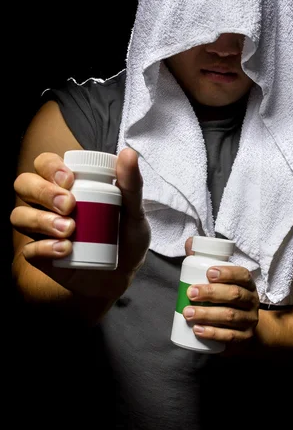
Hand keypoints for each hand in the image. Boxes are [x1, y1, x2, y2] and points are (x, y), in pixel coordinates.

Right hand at [11, 147, 150, 297]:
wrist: (123, 275)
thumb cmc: (126, 237)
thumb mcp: (134, 211)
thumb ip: (131, 184)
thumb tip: (129, 153)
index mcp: (67, 185)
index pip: (45, 164)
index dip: (50, 167)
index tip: (69, 179)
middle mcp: (48, 203)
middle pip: (24, 184)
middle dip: (43, 191)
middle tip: (69, 204)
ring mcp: (41, 230)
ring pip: (20, 215)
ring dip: (41, 219)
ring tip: (70, 229)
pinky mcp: (40, 256)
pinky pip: (29, 249)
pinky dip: (44, 248)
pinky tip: (65, 249)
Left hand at [182, 237, 259, 352]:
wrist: (246, 329)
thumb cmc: (227, 299)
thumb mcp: (222, 281)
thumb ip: (205, 261)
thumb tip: (190, 242)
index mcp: (247, 284)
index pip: (242, 275)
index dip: (227, 272)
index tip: (208, 272)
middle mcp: (252, 301)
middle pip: (234, 295)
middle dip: (211, 293)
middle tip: (190, 293)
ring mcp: (250, 320)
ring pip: (230, 316)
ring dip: (207, 314)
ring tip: (188, 313)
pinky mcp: (244, 338)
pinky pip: (230, 336)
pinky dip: (213, 333)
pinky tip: (198, 330)